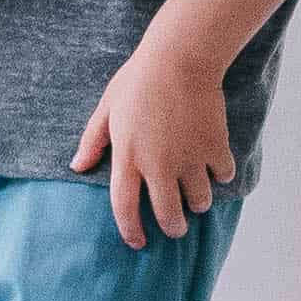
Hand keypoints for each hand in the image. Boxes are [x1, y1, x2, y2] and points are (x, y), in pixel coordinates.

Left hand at [69, 29, 236, 248]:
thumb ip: (93, 140)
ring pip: (199, 200)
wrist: (180, 57)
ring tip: (196, 198)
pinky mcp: (215, 147)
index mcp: (128, 157)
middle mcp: (159, 165)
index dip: (131, 230)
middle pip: (167, 213)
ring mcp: (189, 158)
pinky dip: (221, 176)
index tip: (137, 242)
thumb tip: (77, 167)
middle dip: (172, 227)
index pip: (125, 207)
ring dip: (197, 203)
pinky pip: (223, 175)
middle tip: (175, 228)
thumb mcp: (107, 107)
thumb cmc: (139, 79)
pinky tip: (215, 168)